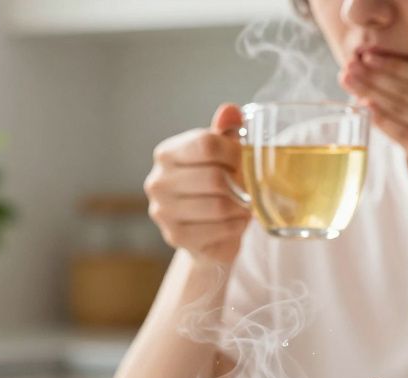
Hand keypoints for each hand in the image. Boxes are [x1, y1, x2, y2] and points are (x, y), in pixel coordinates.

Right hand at [144, 104, 251, 264]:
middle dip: (241, 183)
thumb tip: (230, 111)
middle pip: (214, 177)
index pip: (206, 144)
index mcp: (166, 154)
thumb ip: (225, 132)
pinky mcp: (176, 236)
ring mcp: (163, 211)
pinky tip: (237, 221)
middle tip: (250, 187)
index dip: (234, 152)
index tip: (245, 160)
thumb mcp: (221, 155)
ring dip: (242, 206)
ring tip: (245, 205)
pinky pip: (220, 228)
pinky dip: (237, 225)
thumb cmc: (215, 187)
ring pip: (219, 205)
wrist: (206, 234)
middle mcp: (158, 181)